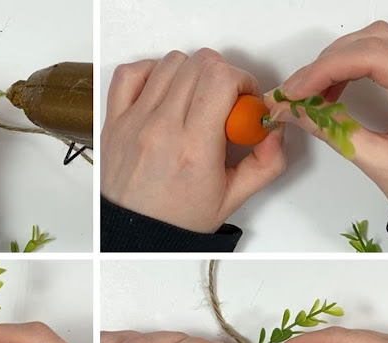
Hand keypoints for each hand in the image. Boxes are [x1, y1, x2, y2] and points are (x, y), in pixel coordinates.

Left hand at [101, 49, 285, 233]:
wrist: (134, 235)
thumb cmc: (177, 220)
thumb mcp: (231, 199)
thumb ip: (264, 165)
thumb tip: (274, 132)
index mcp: (194, 149)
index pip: (221, 78)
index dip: (242, 81)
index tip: (242, 101)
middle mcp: (161, 129)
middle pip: (199, 63)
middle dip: (221, 75)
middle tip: (222, 102)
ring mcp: (134, 122)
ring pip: (169, 63)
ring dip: (189, 73)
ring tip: (193, 99)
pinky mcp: (114, 122)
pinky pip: (129, 74)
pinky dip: (149, 72)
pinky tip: (162, 91)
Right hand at [265, 21, 387, 220]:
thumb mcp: (380, 162)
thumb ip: (335, 133)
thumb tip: (294, 112)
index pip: (372, 56)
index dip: (326, 69)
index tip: (295, 93)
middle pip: (371, 42)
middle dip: (324, 64)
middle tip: (293, 94)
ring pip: (372, 43)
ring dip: (333, 64)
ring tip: (307, 94)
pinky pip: (377, 58)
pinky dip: (346, 70)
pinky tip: (329, 91)